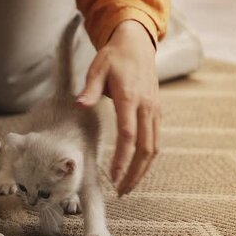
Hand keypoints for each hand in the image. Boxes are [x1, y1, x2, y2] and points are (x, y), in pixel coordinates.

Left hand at [76, 20, 160, 195]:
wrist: (136, 44)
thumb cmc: (112, 57)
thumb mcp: (97, 68)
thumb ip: (89, 89)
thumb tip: (80, 104)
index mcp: (130, 98)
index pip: (128, 135)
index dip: (122, 159)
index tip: (113, 177)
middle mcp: (146, 107)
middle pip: (145, 148)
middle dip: (134, 173)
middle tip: (120, 192)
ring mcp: (154, 111)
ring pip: (153, 148)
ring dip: (142, 170)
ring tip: (127, 187)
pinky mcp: (156, 113)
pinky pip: (155, 141)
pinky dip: (146, 159)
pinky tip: (135, 170)